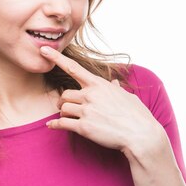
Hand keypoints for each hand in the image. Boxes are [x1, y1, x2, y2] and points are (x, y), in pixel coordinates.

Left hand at [40, 46, 167, 159]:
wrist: (141, 135)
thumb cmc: (137, 115)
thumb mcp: (127, 97)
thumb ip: (117, 89)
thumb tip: (115, 83)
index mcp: (99, 85)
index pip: (73, 68)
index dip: (56, 57)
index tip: (44, 50)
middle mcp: (90, 95)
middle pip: (65, 94)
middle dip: (64, 101)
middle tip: (67, 107)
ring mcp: (87, 111)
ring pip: (63, 109)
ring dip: (64, 114)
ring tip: (70, 118)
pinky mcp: (84, 127)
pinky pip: (62, 124)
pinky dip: (55, 125)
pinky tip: (52, 126)